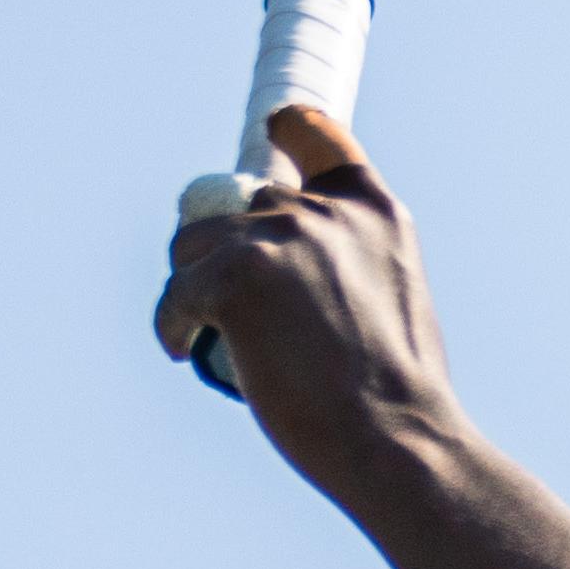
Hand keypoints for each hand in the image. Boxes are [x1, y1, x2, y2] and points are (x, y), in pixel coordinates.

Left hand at [154, 107, 466, 503]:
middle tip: (232, 306)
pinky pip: (175, 293)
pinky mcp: (233, 278)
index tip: (268, 138)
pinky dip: (172, 324)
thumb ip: (353, 263)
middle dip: (229, 250)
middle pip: (240, 205)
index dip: (285, 131)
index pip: (314, 133)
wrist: (395, 438)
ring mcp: (277, 239)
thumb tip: (301, 280)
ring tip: (204, 331)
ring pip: (195, 244)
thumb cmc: (397, 397)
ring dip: (192, 284)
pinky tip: (184, 350)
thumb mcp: (394, 300)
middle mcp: (324, 211)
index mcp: (373, 210)